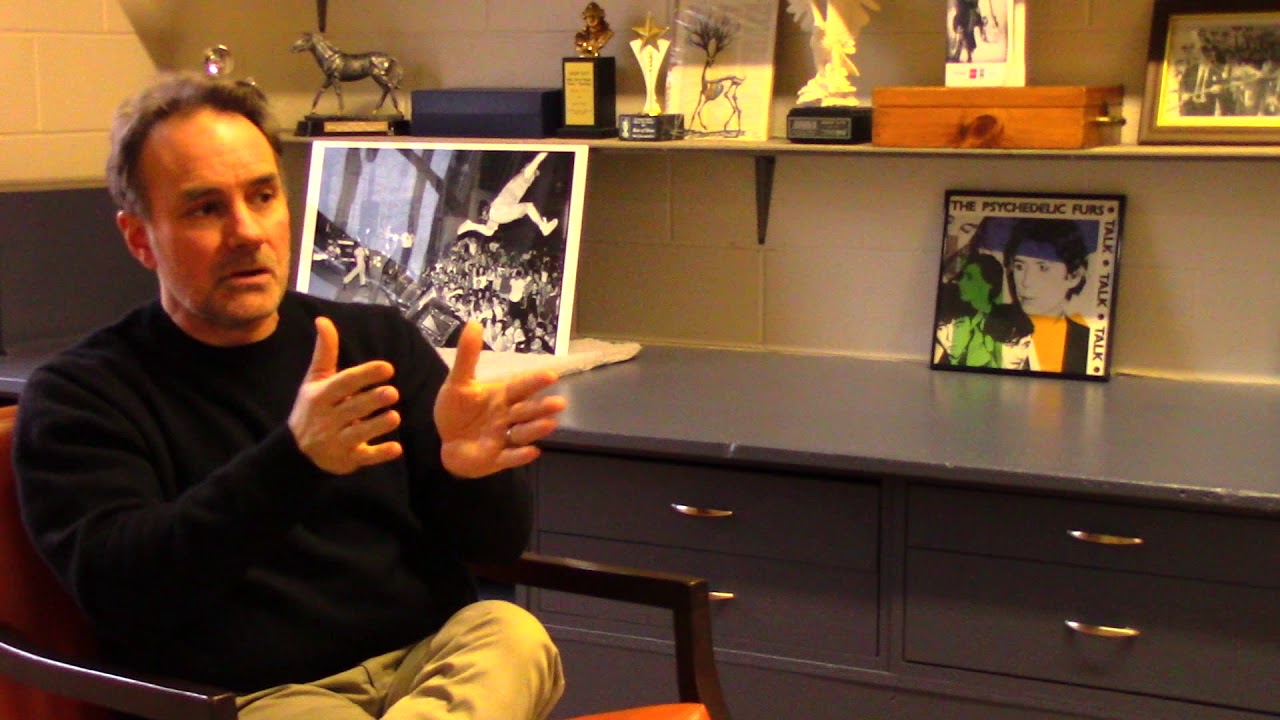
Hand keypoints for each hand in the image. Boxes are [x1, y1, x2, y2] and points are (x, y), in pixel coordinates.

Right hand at [289, 317, 402, 473]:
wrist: (296, 451)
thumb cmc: (312, 407)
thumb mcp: (315, 380)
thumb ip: (325, 352)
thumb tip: (323, 320)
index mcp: (321, 396)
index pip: (344, 383)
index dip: (364, 375)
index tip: (387, 367)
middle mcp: (327, 419)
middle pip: (352, 409)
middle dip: (372, 400)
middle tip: (393, 392)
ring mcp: (336, 442)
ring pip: (358, 434)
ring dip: (377, 426)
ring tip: (395, 416)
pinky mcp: (347, 460)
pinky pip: (364, 458)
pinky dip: (379, 455)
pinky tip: (396, 449)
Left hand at [435, 321, 566, 477]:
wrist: (447, 442)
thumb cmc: (458, 411)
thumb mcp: (459, 382)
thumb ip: (468, 356)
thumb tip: (474, 323)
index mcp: (502, 396)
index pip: (520, 387)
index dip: (534, 382)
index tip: (551, 374)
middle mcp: (508, 416)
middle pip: (526, 411)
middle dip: (542, 407)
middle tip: (560, 403)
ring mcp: (503, 438)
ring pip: (523, 433)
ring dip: (536, 429)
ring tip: (551, 423)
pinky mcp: (496, 458)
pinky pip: (510, 457)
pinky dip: (520, 455)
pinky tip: (532, 452)